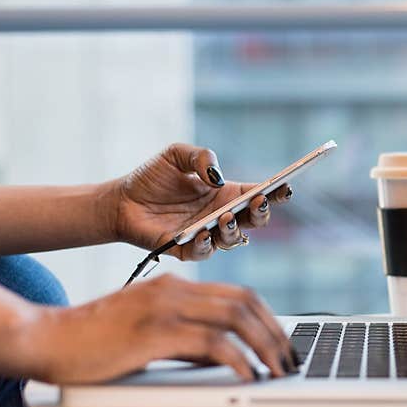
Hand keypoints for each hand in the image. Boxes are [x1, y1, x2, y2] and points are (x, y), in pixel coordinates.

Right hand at [12, 274, 297, 383]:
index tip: (283, 343)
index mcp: (175, 285)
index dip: (269, 318)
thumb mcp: (150, 331)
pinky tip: (247, 375)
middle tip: (289, 360)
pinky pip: (211, 343)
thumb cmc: (95, 341)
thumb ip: (187, 338)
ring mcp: (164, 308)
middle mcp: (174, 290)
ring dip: (264, 346)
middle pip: (245, 302)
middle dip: (275, 333)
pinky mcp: (154, 332)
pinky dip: (237, 359)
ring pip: (235, 318)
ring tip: (278, 370)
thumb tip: (225, 357)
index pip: (239, 294)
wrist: (47, 339)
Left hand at [110, 143, 292, 259]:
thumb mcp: (176, 155)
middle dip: (261, 213)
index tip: (285, 186)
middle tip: (258, 202)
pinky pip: (204, 252)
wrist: (121, 201)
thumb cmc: (151, 178)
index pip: (258, 195)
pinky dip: (206, 244)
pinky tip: (202, 233)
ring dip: (234, 230)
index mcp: (226, 194)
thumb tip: (217, 176)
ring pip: (234, 240)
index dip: (275, 192)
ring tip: (225, 217)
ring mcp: (207, 235)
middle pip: (254, 221)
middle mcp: (221, 216)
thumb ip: (200, 157)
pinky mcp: (187, 250)